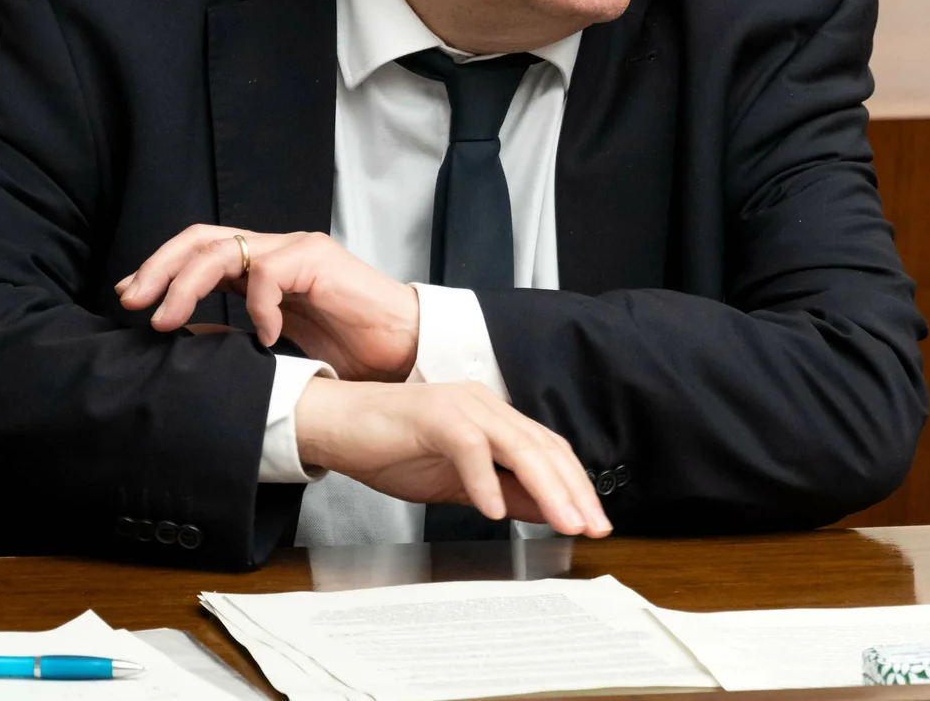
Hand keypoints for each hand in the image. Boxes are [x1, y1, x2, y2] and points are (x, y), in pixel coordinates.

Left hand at [116, 225, 419, 380]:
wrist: (405, 349)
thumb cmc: (351, 349)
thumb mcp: (279, 343)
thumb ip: (240, 332)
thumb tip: (189, 339)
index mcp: (263, 267)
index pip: (199, 251)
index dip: (161, 269)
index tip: (131, 299)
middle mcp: (276, 250)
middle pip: (200, 239)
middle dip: (158, 267)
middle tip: (132, 302)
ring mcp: (296, 250)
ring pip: (223, 250)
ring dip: (185, 284)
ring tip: (167, 320)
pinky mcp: (317, 260)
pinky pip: (267, 275)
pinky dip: (256, 307)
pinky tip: (264, 337)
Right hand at [296, 377, 612, 538]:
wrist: (335, 424)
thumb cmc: (388, 447)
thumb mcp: (456, 480)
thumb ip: (502, 489)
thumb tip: (544, 510)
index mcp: (491, 416)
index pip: (548, 448)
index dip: (576, 484)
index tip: (594, 520)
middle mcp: (483, 404)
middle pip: (542, 446)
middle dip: (573, 490)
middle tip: (591, 526)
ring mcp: (460, 406)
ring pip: (517, 445)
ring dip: (545, 487)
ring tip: (562, 521)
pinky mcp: (433, 415)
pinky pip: (470, 447)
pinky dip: (485, 480)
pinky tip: (494, 511)